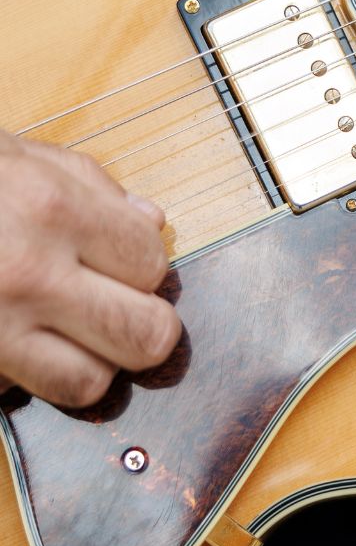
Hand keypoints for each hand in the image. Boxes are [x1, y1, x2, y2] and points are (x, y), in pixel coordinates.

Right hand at [0, 134, 179, 406]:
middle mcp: (28, 274)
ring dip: (86, 363)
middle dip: (140, 325)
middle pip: (143, 336)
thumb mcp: (16, 152)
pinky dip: (22, 377)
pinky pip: (18, 394)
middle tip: (115, 310)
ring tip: (63, 335)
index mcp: (51, 209)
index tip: (123, 261)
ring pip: (87, 384)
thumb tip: (151, 226)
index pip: (151, 263)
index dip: (143, 265)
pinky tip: (12, 343)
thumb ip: (91, 185)